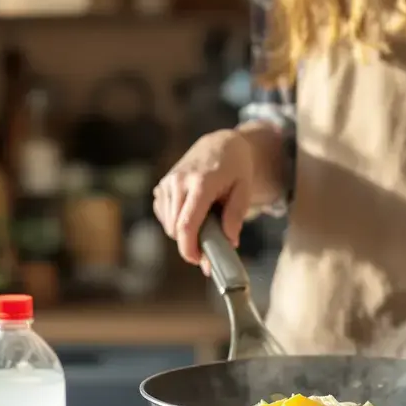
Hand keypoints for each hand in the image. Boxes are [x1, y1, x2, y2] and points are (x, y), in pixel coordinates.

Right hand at [152, 129, 255, 270]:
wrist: (219, 145)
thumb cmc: (235, 168)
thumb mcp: (244, 188)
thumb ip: (236, 214)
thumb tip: (230, 241)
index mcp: (201, 183)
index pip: (187, 224)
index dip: (189, 248)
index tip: (199, 261)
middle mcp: (179, 182)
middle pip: (176, 229)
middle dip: (190, 243)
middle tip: (209, 247)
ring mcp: (167, 183)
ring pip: (169, 224)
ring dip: (184, 232)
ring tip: (205, 222)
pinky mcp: (161, 186)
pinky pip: (164, 216)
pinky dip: (176, 222)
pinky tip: (192, 213)